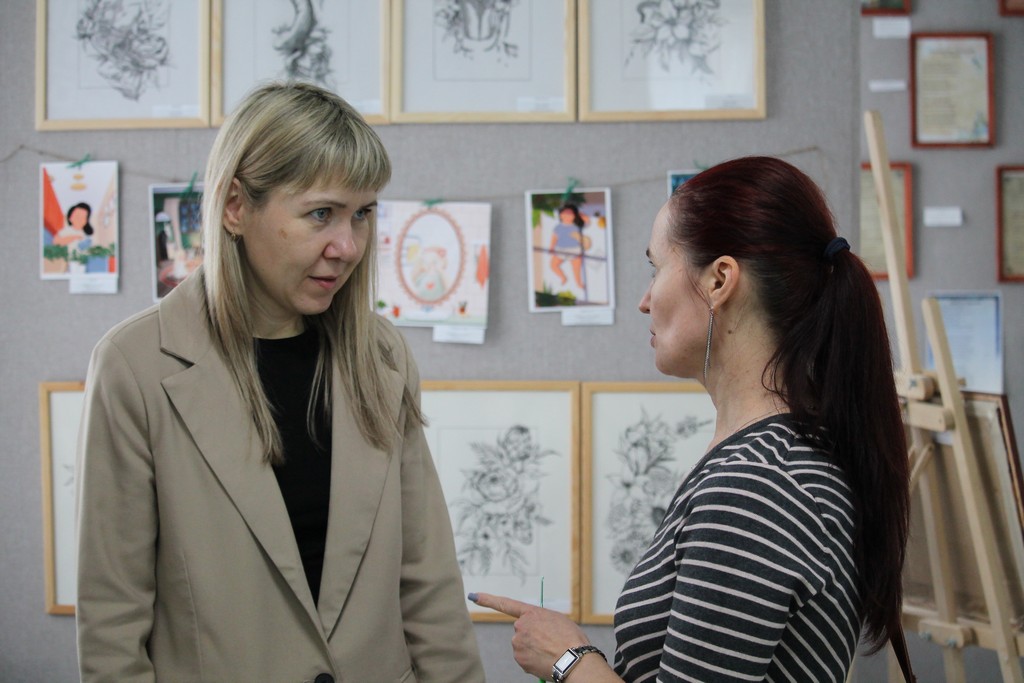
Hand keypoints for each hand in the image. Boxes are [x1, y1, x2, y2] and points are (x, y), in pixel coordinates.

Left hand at [469, 592, 588, 678]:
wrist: (574, 659)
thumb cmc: (571, 639)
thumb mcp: (558, 621)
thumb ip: (542, 621)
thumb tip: (537, 631)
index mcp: (531, 613)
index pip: (506, 604)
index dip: (488, 599)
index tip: (473, 596)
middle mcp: (520, 626)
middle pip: (521, 631)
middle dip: (532, 637)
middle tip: (549, 642)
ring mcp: (518, 643)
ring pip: (522, 646)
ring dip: (533, 650)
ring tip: (550, 652)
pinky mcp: (519, 658)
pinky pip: (524, 659)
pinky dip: (532, 661)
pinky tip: (545, 660)